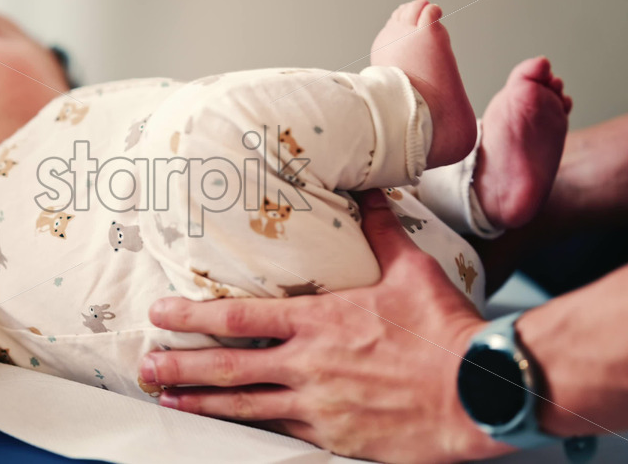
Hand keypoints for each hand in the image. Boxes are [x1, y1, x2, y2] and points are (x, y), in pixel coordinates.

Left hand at [140, 190, 510, 462]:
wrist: (481, 388)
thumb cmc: (445, 328)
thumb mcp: (410, 268)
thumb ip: (380, 229)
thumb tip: (371, 188)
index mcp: (318, 321)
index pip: (239, 317)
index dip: (193, 316)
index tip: (161, 315)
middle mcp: (308, 365)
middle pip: (229, 367)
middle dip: (182, 365)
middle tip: (146, 364)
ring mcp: (319, 406)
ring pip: (247, 407)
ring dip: (204, 402)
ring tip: (171, 398)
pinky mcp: (338, 438)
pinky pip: (285, 435)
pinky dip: (255, 432)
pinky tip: (236, 433)